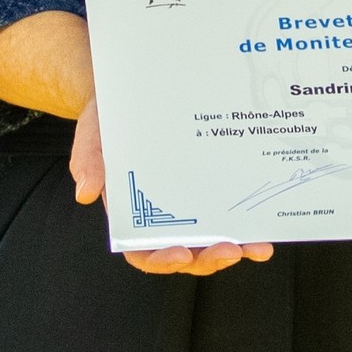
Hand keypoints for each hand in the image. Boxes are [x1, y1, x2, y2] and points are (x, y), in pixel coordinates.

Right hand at [71, 90, 272, 276]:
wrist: (134, 91)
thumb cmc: (110, 119)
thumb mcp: (94, 134)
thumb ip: (88, 161)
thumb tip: (85, 194)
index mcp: (131, 214)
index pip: (143, 252)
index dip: (161, 261)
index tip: (181, 254)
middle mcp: (163, 218)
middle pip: (186, 254)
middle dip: (208, 259)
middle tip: (229, 251)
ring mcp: (191, 207)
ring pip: (212, 241)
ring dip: (236, 250)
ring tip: (257, 248)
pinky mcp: (213, 190)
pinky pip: (230, 216)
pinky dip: (248, 226)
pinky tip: (266, 227)